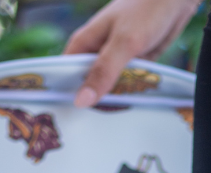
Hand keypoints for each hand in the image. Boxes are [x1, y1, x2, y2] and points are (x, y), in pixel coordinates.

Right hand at [64, 0, 199, 107]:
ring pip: (109, 89)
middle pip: (88, 86)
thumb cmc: (146, 10)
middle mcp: (96, 53)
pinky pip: (127, 86)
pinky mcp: (133, 65)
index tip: (69, 120)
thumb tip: (81, 101)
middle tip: (99, 124)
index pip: (65, 76)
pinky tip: (133, 107)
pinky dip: (131, 95)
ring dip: (115, 101)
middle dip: (94, 103)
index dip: (65, 97)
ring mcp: (115, 60)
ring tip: (118, 118)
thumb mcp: (123, 43)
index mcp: (84, 44)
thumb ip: (104, 72)